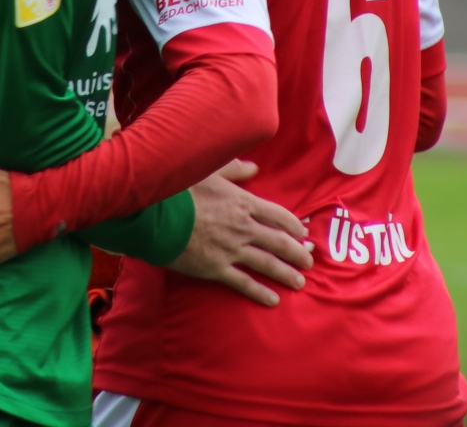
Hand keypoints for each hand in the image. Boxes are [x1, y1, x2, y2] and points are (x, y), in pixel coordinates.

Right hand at [169, 160, 311, 307]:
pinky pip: (244, 282)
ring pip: (267, 264)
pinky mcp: (217, 268)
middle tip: (309, 261)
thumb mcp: (209, 171)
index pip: (278, 215)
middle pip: (279, 242)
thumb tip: (253, 167)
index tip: (303, 233)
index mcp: (243, 203)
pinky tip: (273, 300)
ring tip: (299, 282)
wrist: (157, 216)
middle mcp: (243, 228)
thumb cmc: (181, 190)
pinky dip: (260, 292)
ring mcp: (231, 250)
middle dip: (297, 253)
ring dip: (286, 274)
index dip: (293, 225)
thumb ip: (233, 169)